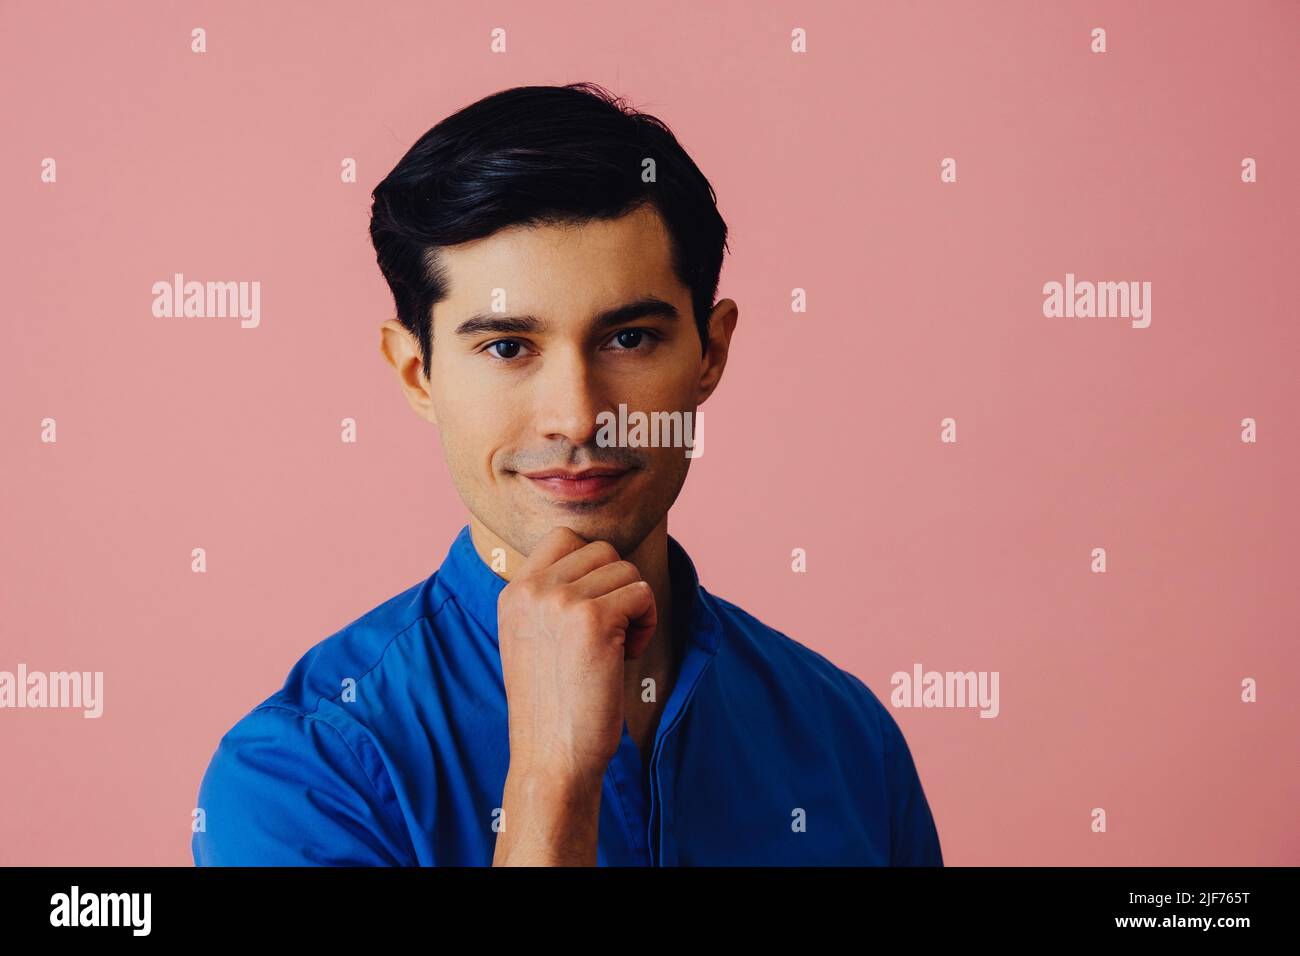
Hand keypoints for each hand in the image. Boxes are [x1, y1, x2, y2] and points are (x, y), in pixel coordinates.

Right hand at [496, 525, 656, 784]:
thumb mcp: (533, 638)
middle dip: (617, 588)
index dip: (593, 568)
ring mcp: (561, 600)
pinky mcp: (593, 619)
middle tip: (609, 634)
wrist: (551, 757)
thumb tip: (601, 558)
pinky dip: (646, 623)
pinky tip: (626, 656)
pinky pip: (642, 593)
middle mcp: (533, 589)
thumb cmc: (553, 704)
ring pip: (626, 570)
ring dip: (634, 608)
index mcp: (514, 592)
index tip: (594, 611)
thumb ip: (551, 596)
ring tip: (616, 648)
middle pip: (602, 550)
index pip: (564, 537)